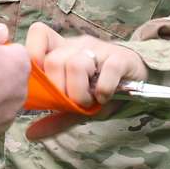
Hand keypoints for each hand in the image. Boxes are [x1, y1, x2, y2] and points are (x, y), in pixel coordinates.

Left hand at [24, 22, 146, 107]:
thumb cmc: (102, 90)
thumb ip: (55, 117)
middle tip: (72, 102)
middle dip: (59, 89)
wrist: (139, 84)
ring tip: (88, 102)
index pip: (39, 33)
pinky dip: (103, 89)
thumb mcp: (77, 104)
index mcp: (62, 50)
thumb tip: (30, 135)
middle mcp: (78, 46)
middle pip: (54, 60)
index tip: (41, 80)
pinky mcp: (121, 58)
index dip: (33, 53)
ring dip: (79, 91)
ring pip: (77, 64)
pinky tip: (104, 98)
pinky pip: (108, 69)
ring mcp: (100, 49)